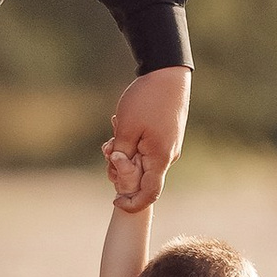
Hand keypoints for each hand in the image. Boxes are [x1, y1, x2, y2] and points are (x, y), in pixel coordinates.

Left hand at [106, 66, 189, 208]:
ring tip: (112, 137)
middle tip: (107, 150)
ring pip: (145, 162)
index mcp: (160, 158)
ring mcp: (169, 145)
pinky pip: (149, 150)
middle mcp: (169, 156)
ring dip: (126, 156)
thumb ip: (121, 154)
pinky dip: (134, 146)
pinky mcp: (167, 135)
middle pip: (144, 178)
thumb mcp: (126, 129)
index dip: (132, 203)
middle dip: (122, 171)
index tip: (115, 200)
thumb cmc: (147, 100)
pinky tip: (123, 128)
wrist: (168, 73)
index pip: (149, 194)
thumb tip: (118, 168)